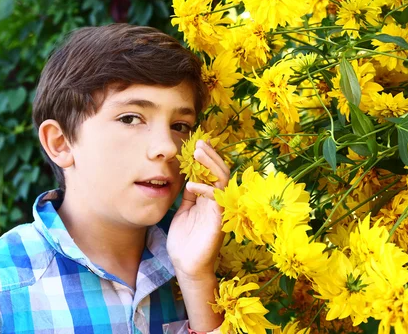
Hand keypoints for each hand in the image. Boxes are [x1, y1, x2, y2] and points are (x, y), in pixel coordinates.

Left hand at [166, 140, 228, 279]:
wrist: (186, 266)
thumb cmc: (185, 240)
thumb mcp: (184, 210)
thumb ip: (189, 194)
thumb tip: (187, 174)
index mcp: (210, 198)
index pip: (212, 172)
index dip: (207, 157)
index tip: (198, 142)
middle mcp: (218, 201)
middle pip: (221, 171)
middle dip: (211, 155)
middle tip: (199, 142)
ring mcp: (221, 209)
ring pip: (223, 180)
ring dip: (211, 164)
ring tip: (198, 152)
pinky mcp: (219, 220)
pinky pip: (217, 198)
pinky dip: (205, 189)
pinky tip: (190, 185)